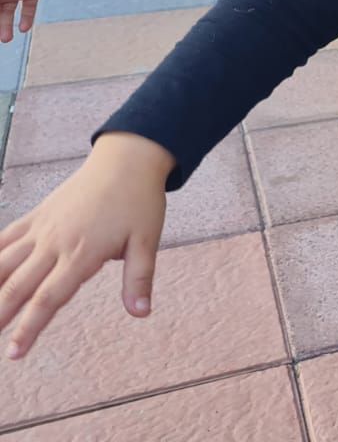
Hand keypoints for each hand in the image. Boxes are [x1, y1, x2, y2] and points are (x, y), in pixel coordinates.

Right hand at [0, 133, 170, 358]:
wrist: (128, 159)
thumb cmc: (139, 200)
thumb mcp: (148, 240)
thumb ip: (139, 278)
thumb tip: (141, 313)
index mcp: (82, 254)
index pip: (49, 299)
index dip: (30, 327)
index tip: (14, 353)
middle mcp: (55, 243)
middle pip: (17, 286)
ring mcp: (42, 229)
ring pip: (4, 264)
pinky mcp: (36, 216)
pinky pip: (5, 237)